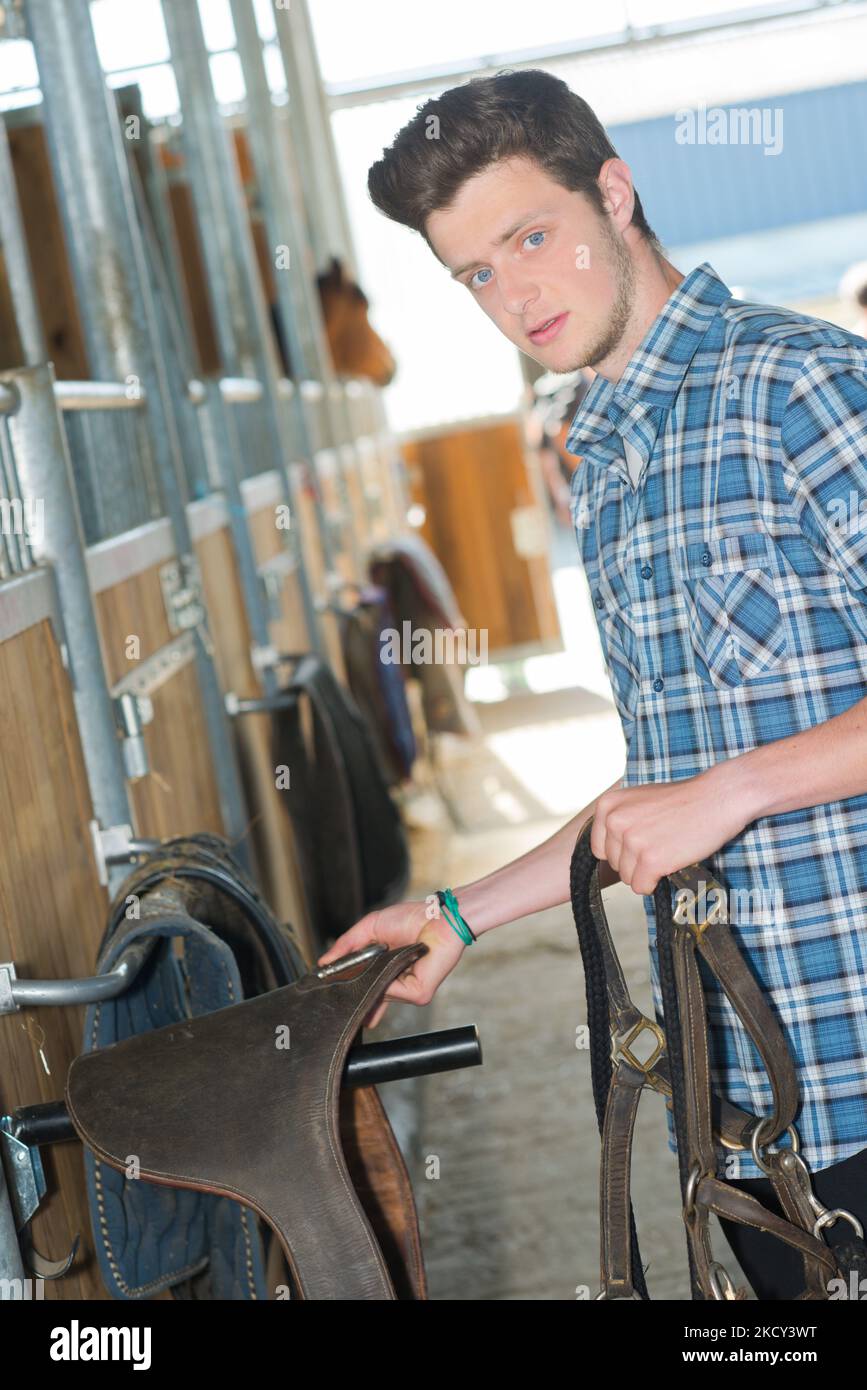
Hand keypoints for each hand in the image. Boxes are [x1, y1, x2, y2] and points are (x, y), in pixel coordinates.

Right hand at [316, 898, 466, 1028]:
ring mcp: (408, 990)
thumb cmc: (412, 918)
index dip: (348, 993)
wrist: (439, 917)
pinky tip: (384, 971)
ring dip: (367, 986)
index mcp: (385, 969)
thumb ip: (346, 945)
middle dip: (353, 999)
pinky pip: (393, 993)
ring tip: (359, 976)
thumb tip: (324, 962)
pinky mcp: (419, 993)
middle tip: (333, 1002)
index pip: (364, 988)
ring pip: (378, 996)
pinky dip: (384, 982)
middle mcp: (396, 983)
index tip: (329, 996)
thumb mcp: (370, 928)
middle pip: (369, 999)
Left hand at [590, 764, 754, 893]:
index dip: (623, 851)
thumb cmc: (682, 800)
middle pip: (615, 864)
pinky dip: (656, 883)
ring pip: (627, 878)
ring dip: (647, 872)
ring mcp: (632, 841)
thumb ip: (619, 821)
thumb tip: (606, 852)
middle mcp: (615, 822)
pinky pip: (641, 887)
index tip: (643, 842)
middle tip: (661, 844)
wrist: (716, 798)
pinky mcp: (650, 860)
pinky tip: (671, 864)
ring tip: (668, 851)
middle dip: (636, 861)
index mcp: (608, 806)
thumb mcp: (638, 800)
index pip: (600, 848)